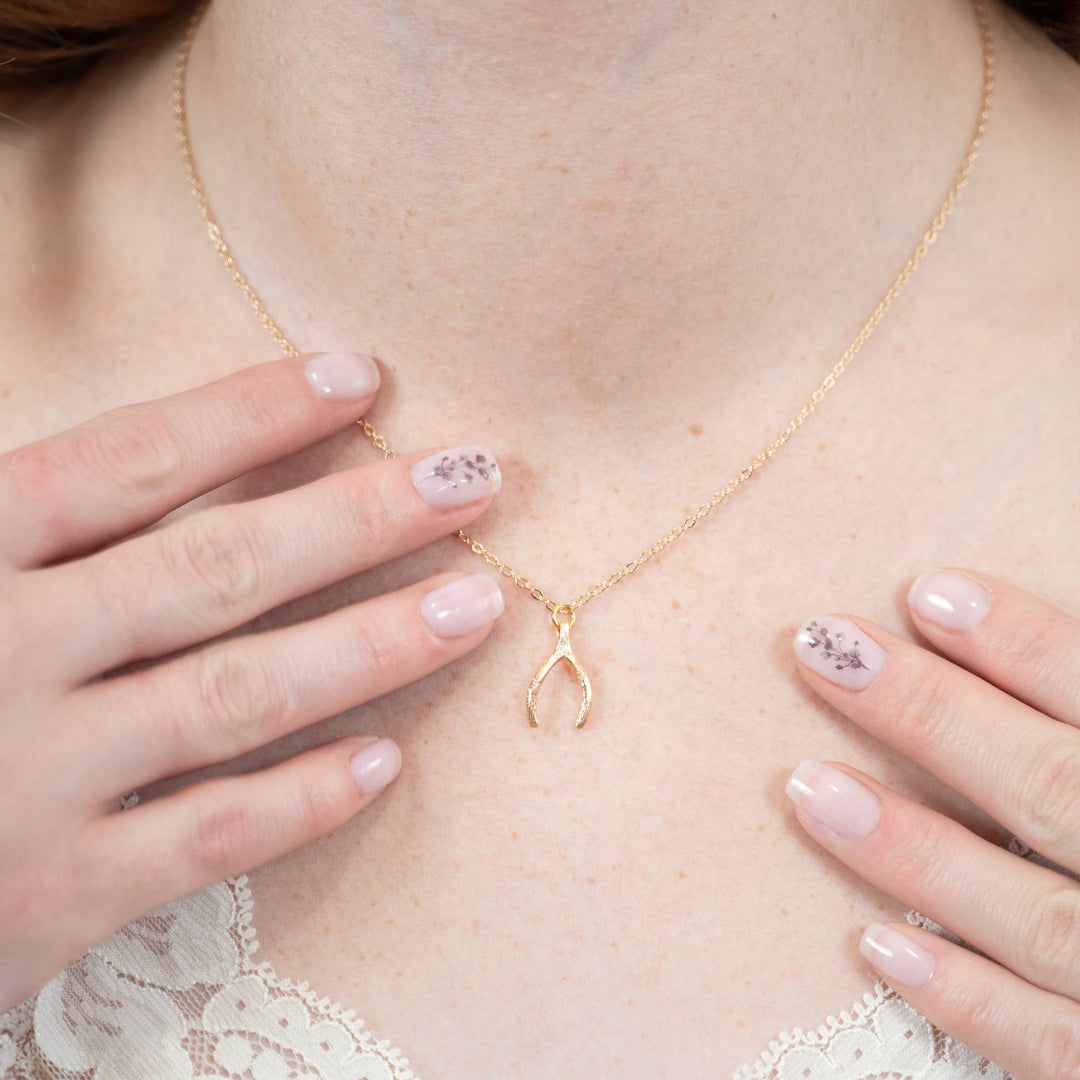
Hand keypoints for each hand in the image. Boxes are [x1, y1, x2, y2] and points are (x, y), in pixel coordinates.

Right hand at [0, 352, 504, 1011]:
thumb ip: (33, 522)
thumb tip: (160, 457)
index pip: (133, 462)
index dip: (255, 413)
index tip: (363, 378)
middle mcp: (1, 651)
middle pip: (216, 567)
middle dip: (358, 519)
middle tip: (474, 481)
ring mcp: (27, 778)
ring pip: (235, 695)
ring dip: (369, 647)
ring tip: (472, 606)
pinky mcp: (50, 896)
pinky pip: (205, 838)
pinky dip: (299, 801)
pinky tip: (384, 765)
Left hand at [785, 568, 1079, 1077]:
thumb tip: (1045, 640)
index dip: (1028, 646)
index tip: (928, 590)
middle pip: (1056, 790)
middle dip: (935, 718)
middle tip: (823, 650)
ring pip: (1038, 921)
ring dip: (917, 854)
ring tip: (810, 786)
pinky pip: (1055, 1049)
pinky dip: (968, 1001)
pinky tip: (875, 946)